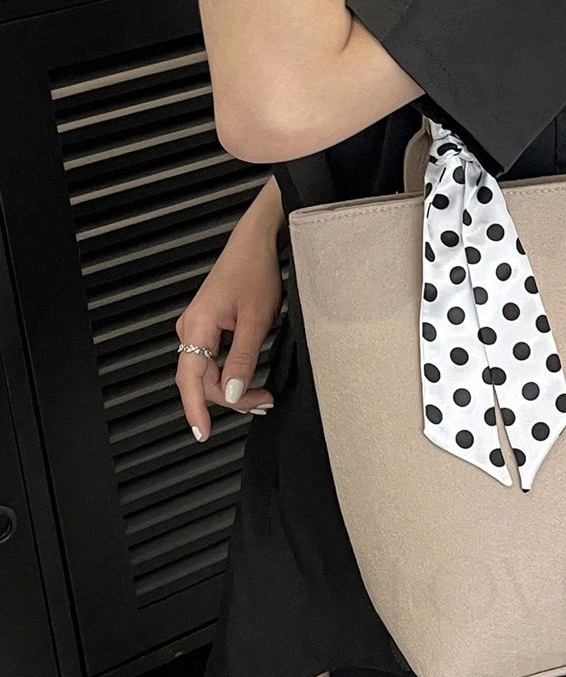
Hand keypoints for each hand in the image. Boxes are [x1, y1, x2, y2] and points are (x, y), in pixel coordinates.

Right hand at [175, 211, 282, 440]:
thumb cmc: (255, 272)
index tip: (203, 433)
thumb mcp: (257, 320)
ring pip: (208, 371)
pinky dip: (232, 373)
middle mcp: (190, 328)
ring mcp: (197, 327)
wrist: (256, 243)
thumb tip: (233, 393)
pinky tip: (251, 380)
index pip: (190, 380)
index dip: (196, 410)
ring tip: (263, 396)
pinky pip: (213, 359)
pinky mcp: (207, 325)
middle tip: (264, 402)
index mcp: (197, 326)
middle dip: (231, 398)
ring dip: (234, 387)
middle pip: (202, 379)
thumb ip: (244, 359)